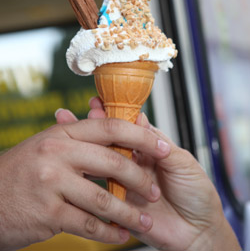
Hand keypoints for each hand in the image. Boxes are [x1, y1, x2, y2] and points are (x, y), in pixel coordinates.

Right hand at [0, 115, 169, 250]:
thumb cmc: (23, 171)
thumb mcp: (50, 145)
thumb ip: (81, 142)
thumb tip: (118, 137)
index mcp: (63, 134)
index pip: (110, 127)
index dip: (140, 136)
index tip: (161, 146)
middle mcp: (57, 153)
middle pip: (112, 163)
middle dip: (139, 178)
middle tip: (153, 190)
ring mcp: (51, 183)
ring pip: (103, 199)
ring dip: (129, 212)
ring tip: (145, 219)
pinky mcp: (47, 213)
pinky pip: (88, 224)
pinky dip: (109, 232)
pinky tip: (120, 235)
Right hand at [85, 97, 240, 250]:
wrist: (200, 233)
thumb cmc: (197, 194)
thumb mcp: (183, 163)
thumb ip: (160, 143)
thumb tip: (140, 120)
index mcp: (150, 150)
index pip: (129, 128)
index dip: (115, 115)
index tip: (100, 103)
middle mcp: (135, 163)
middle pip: (111, 142)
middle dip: (95, 126)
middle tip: (82, 113)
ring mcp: (126, 183)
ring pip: (103, 164)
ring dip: (87, 149)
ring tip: (72, 132)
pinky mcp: (121, 204)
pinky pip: (103, 192)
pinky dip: (89, 181)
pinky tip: (77, 169)